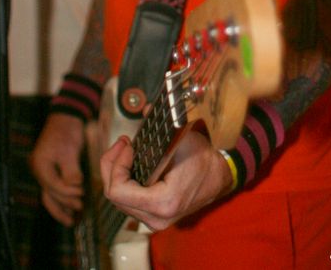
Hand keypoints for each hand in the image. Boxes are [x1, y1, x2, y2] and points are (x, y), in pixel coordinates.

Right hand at [30, 113, 84, 225]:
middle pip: (49, 194)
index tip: (81, 194)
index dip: (68, 193)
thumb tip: (75, 188)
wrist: (66, 116)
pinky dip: (62, 196)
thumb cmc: (67, 131)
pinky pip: (54, 187)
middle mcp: (39, 170)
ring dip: (61, 206)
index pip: (53, 187)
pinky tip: (69, 204)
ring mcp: (43, 170)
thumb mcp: (70, 151)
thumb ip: (71, 172)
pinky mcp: (50, 169)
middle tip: (78, 211)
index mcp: (41, 165)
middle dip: (63, 205)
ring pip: (50, 194)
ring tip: (71, 219)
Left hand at [99, 130, 232, 230]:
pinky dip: (124, 181)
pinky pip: (128, 201)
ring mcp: (154, 221)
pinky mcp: (153, 217)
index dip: (116, 165)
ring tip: (126, 149)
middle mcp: (156, 218)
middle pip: (114, 197)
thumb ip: (161, 126)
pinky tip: (131, 163)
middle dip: (113, 166)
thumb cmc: (202, 158)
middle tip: (123, 142)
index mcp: (163, 202)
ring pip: (118, 200)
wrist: (218, 177)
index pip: (118, 191)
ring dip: (117, 173)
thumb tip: (144, 109)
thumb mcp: (182, 138)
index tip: (128, 146)